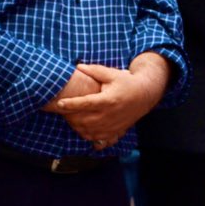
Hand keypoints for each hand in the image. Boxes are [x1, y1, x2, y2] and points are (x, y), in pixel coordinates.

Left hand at [50, 58, 168, 148]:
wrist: (145, 95)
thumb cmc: (126, 82)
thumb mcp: (111, 74)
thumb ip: (94, 71)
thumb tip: (78, 66)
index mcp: (108, 100)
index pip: (86, 104)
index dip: (71, 104)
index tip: (59, 103)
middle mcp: (110, 115)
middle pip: (84, 120)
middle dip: (70, 117)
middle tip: (62, 110)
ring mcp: (112, 125)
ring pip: (88, 132)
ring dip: (76, 127)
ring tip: (70, 118)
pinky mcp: (115, 132)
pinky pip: (97, 139)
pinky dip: (86, 135)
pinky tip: (81, 128)